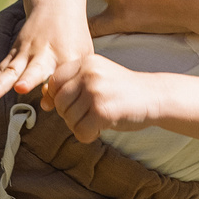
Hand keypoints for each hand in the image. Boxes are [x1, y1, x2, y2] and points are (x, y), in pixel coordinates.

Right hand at [0, 2, 93, 106]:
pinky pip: (2, 69)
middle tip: (21, 88)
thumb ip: (69, 81)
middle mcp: (44, 54)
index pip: (61, 77)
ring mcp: (26, 51)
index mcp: (65, 56)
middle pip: (35, 69)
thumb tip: (48, 106)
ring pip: (10, 70)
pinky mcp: (14, 51)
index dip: (54, 91)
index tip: (47, 104)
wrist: (55, 5)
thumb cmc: (73, 36)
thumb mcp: (81, 56)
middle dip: (27, 79)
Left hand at [44, 56, 164, 141]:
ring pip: (68, 118)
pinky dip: (87, 136)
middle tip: (85, 117)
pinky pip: (80, 131)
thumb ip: (73, 82)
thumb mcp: (98, 76)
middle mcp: (89, 74)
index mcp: (86, 63)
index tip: (71, 104)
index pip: (55, 81)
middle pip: (60, 102)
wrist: (154, 97)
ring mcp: (95, 92)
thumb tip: (44, 96)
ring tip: (95, 122)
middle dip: (68, 114)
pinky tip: (100, 129)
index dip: (57, 97)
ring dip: (79, 126)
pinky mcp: (102, 112)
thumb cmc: (123, 90)